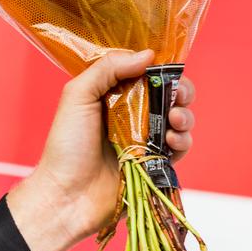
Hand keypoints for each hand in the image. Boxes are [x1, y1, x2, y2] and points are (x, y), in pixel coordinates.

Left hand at [6, 49, 197, 250]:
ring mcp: (145, 141)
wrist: (67, 195)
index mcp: (113, 97)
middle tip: (177, 95)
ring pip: (179, 120)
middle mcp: (132, 116)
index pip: (146, 75)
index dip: (162, 70)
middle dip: (181, 91)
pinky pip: (180, 148)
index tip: (168, 69)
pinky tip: (172, 141)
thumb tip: (147, 55)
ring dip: (184, 116)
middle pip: (170, 96)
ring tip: (174, 120)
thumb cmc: (66, 147)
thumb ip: (107, 70)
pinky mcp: (155, 164)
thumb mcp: (77, 97)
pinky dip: (182, 140)